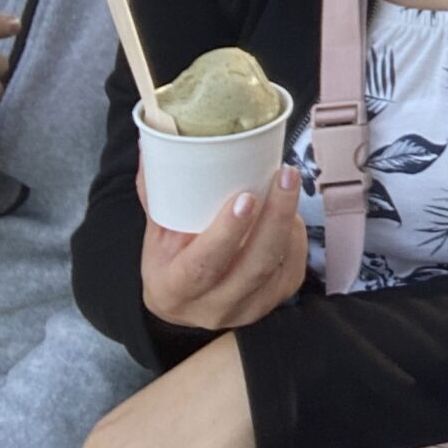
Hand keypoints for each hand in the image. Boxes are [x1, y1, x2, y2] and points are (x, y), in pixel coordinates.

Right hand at [138, 163, 307, 329]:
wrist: (186, 305)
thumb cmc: (171, 262)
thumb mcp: (156, 234)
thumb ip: (157, 193)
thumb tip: (151, 140)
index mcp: (176, 290)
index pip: (204, 265)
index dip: (226, 233)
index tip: (245, 198)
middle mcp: (216, 307)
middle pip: (254, 266)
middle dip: (274, 218)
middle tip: (283, 176)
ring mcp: (250, 308)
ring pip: (280, 265)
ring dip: (288, 220)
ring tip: (288, 182)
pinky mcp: (277, 300)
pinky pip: (294, 265)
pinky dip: (295, 234)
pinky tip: (289, 210)